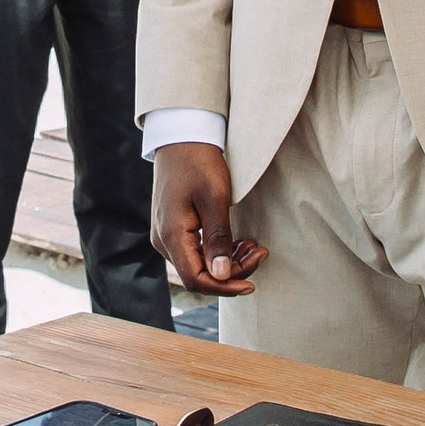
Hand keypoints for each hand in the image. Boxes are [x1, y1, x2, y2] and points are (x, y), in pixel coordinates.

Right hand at [151, 142, 266, 296]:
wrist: (181, 137)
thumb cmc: (198, 163)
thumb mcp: (215, 198)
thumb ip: (218, 239)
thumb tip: (221, 275)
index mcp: (171, 235)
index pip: (196, 279)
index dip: (225, 288)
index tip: (252, 284)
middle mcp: (164, 241)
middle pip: (199, 274)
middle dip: (233, 271)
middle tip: (260, 252)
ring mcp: (167, 236)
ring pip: (200, 264)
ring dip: (229, 261)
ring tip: (253, 245)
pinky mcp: (174, 229)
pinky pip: (197, 252)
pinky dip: (219, 251)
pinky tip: (239, 242)